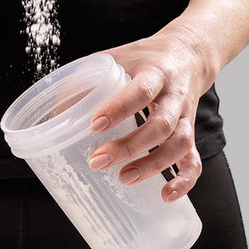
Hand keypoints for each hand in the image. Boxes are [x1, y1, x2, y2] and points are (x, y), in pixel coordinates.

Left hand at [87, 23, 217, 202]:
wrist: (187, 53)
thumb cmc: (143, 59)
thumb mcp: (115, 58)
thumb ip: (85, 78)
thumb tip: (55, 110)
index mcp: (155, 73)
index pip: (140, 90)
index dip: (119, 108)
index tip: (94, 125)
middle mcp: (174, 96)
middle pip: (161, 124)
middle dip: (129, 147)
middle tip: (98, 161)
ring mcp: (185, 116)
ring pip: (179, 144)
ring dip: (153, 165)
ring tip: (125, 179)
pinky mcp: (190, 133)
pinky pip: (193, 160)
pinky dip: (184, 180)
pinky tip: (166, 195)